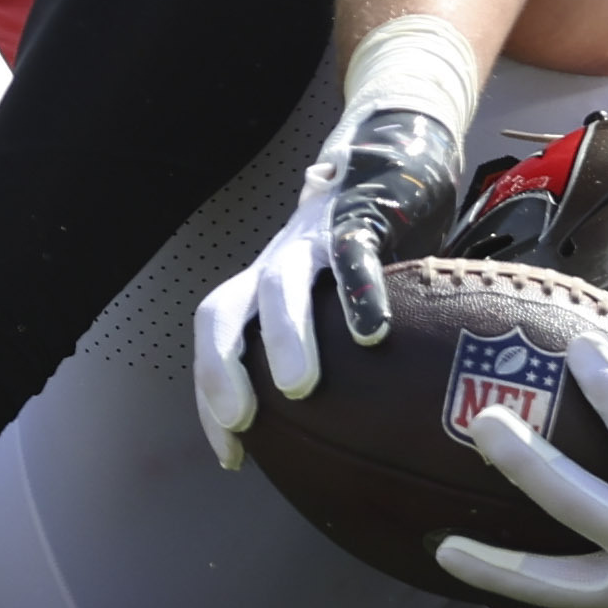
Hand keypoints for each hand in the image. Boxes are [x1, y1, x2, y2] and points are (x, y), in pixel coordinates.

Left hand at [187, 104, 467, 466]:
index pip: (217, 342)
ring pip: (280, 282)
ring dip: (282, 334)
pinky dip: (357, 293)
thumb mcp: (339, 297)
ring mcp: (316, 237)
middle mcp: (277, 262)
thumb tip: (358, 436)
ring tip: (298, 388)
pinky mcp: (361, 214)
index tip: (231, 457)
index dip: (212, 397)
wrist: (396, 149)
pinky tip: (370, 336)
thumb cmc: (370, 241)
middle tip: (239, 422)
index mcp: (264, 287)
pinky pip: (353, 253)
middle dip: (220, 370)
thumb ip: (339, 350)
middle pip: (223, 311)